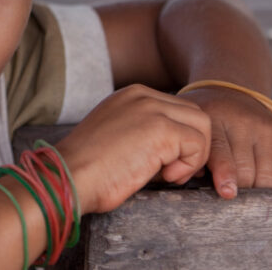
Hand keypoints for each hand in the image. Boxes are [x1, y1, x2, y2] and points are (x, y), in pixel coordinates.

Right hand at [55, 84, 210, 213]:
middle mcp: (143, 95)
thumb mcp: (116, 135)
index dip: (180, 138)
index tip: (166, 163)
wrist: (69, 176)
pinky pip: (197, 146)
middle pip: (195, 114)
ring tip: (169, 174)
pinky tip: (164, 176)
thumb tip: (174, 148)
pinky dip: (188, 167)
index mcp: (131, 95)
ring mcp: (153, 110)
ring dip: (194, 155)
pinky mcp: (162, 130)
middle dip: (192, 146)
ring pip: (203, 126)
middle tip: (172, 171)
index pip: (177, 109)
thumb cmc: (86, 168)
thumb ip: (142, 130)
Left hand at [180, 87, 271, 198]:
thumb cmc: (203, 119)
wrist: (225, 90)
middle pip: (246, 171)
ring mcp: (265, 129)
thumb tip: (192, 180)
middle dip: (239, 192)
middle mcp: (242, 124)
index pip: (222, 152)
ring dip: (258, 192)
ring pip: (268, 175)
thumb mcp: (189, 126)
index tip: (227, 193)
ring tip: (246, 198)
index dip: (225, 175)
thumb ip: (188, 152)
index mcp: (213, 121)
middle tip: (230, 202)